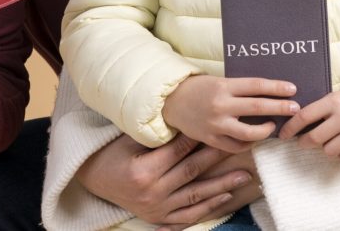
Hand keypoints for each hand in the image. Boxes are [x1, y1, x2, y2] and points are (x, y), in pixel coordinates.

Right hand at [77, 133, 253, 225]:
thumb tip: (189, 119)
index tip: (222, 126)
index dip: (201, 137)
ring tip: (245, 175)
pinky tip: (226, 196)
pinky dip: (208, 207)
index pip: (180, 150)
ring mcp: (157, 209)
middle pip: (193, 172)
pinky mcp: (159, 219)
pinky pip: (189, 215)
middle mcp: (152, 193)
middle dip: (219, 158)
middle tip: (243, 147)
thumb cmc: (114, 153)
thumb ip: (158, 134)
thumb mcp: (131, 140)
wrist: (94, 180)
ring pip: (196, 196)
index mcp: (144, 171)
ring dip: (223, 185)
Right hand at [163, 75, 298, 152]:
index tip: (292, 89)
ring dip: (266, 130)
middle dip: (279, 108)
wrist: (171, 101)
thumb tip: (269, 92)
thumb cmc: (199, 88)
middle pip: (257, 107)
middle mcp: (220, 105)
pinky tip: (255, 138)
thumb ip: (240, 88)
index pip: (256, 86)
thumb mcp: (219, 81)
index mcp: (224, 86)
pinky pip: (236, 146)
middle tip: (295, 108)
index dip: (276, 87)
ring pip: (248, 133)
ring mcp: (216, 125)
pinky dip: (249, 143)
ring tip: (273, 125)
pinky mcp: (211, 139)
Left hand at [278, 81, 339, 163]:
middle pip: (314, 138)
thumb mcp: (337, 96)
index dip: (290, 128)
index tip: (283, 135)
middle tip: (304, 141)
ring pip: (329, 151)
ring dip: (327, 148)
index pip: (304, 117)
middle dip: (305, 142)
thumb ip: (320, 108)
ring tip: (332, 139)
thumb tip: (295, 123)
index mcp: (333, 101)